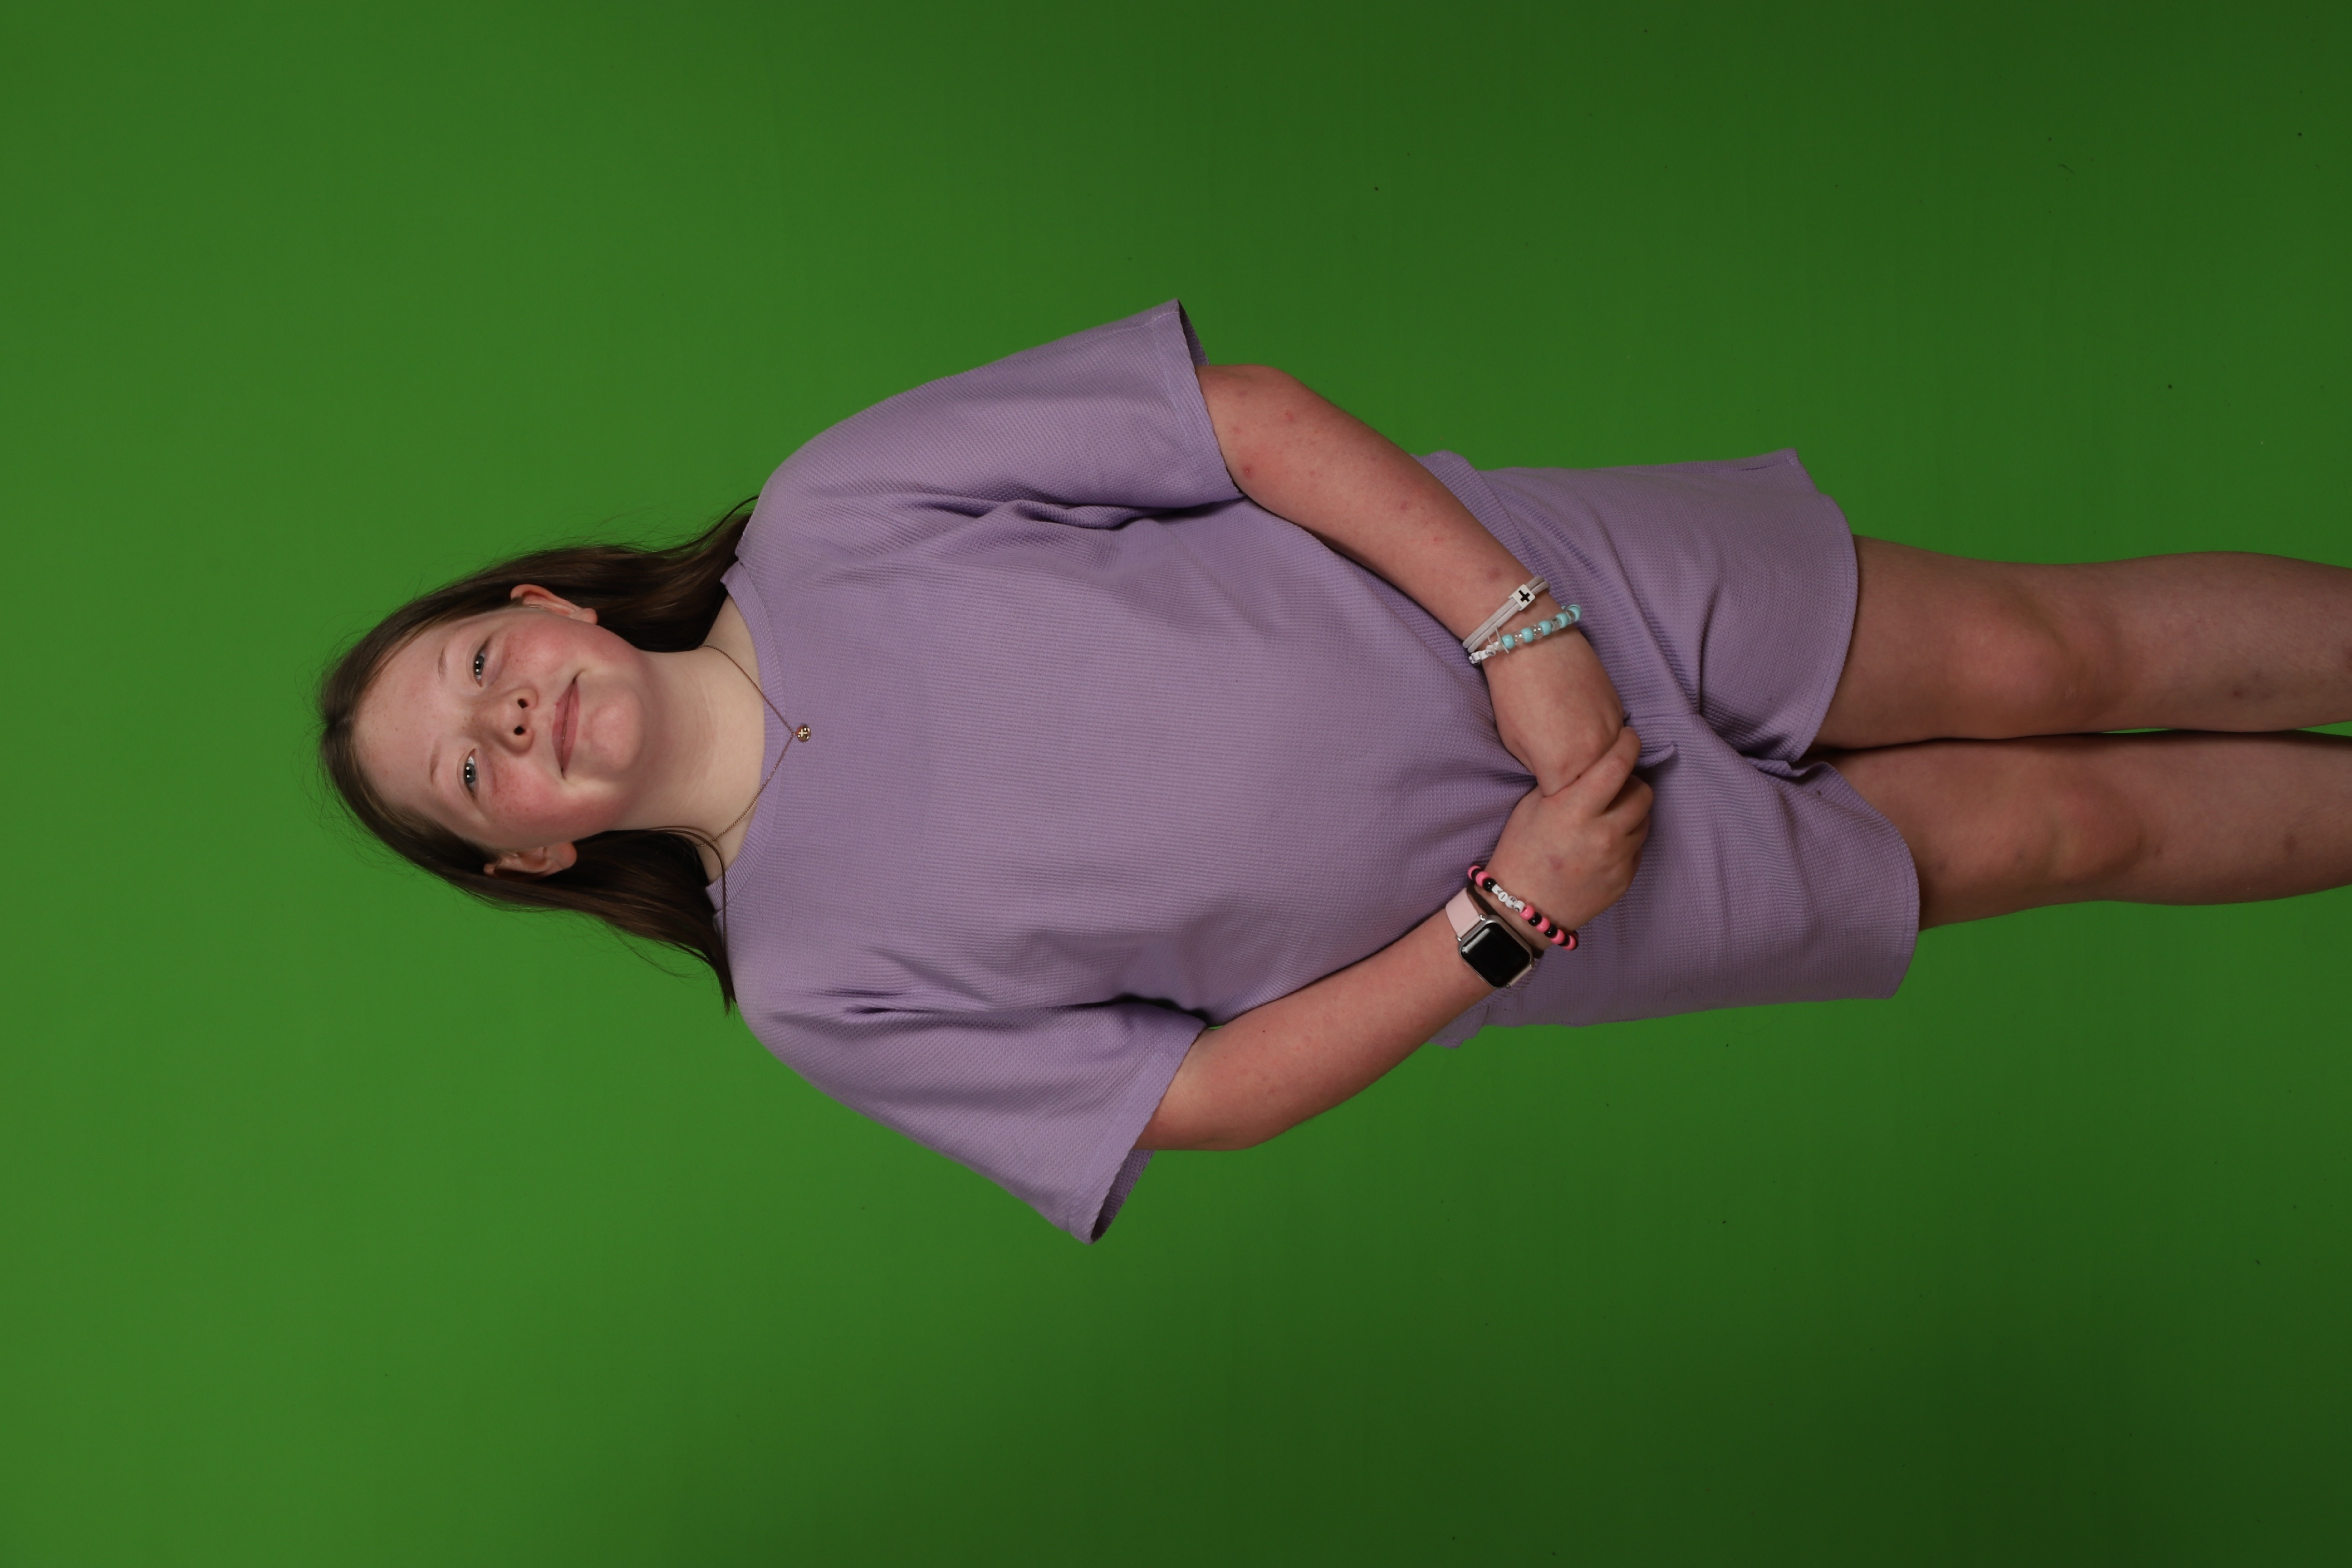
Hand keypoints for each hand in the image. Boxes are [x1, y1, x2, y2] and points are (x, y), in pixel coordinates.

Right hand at [1482, 724, 1651, 933]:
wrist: (1522, 907)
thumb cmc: (1521, 851)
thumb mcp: (1532, 806)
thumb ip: (1567, 785)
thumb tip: (1594, 765)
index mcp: (1575, 810)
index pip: (1618, 765)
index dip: (1628, 744)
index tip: (1628, 737)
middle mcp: (1603, 833)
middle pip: (1643, 793)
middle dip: (1632, 782)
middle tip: (1615, 784)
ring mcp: (1617, 859)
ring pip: (1644, 820)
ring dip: (1631, 811)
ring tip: (1608, 815)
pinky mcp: (1625, 878)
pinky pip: (1638, 847)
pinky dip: (1626, 839)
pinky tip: (1604, 843)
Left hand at [1483, 596, 1626, 795]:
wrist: (1532, 641)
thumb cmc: (1513, 693)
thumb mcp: (1515, 744)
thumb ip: (1544, 771)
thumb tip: (1561, 782)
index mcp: (1561, 769)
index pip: (1569, 804)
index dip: (1560, 800)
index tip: (1553, 792)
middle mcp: (1593, 755)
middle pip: (1599, 788)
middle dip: (1584, 786)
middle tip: (1568, 776)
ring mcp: (1611, 732)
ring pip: (1613, 764)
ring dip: (1598, 763)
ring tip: (1577, 751)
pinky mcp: (1619, 710)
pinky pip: (1617, 739)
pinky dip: (1606, 741)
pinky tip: (1586, 728)